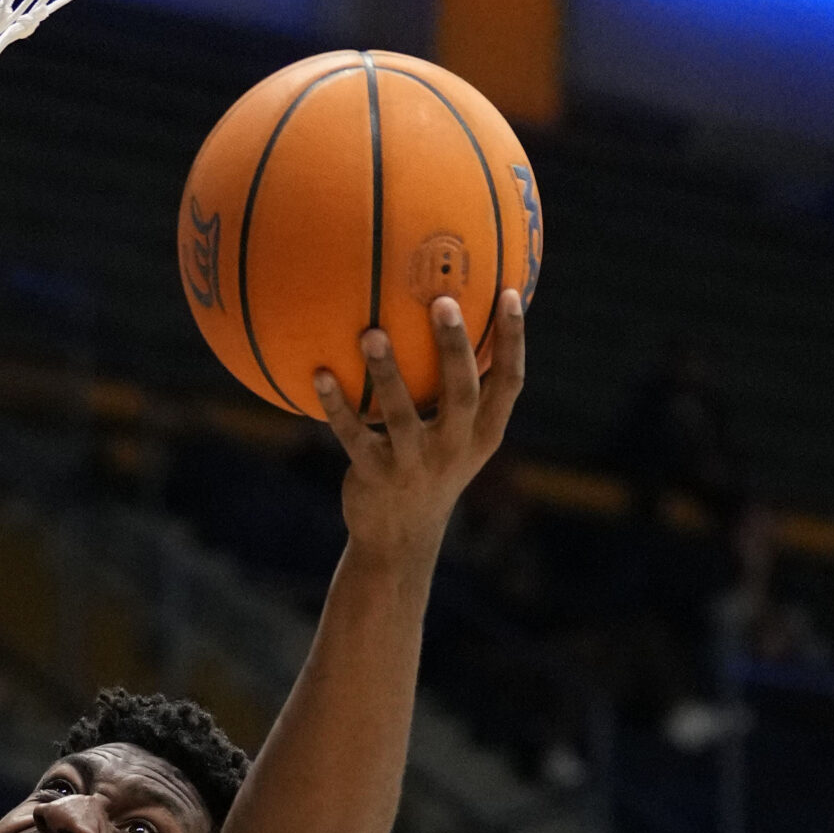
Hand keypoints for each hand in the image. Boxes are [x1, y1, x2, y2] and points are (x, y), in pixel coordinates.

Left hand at [311, 291, 524, 560]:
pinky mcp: (375, 476)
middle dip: (455, 347)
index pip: (509, 382)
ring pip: (402, 414)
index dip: (514, 339)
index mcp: (483, 434)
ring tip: (371, 332)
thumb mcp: (458, 438)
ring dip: (387, 372)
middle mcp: (455, 448)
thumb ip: (461, 390)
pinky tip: (319, 372)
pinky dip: (336, 405)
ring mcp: (414, 464)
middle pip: (463, 392)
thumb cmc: (430, 469)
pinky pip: (352, 435)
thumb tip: (456, 320)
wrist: (400, 539)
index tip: (510, 293)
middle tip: (442, 301)